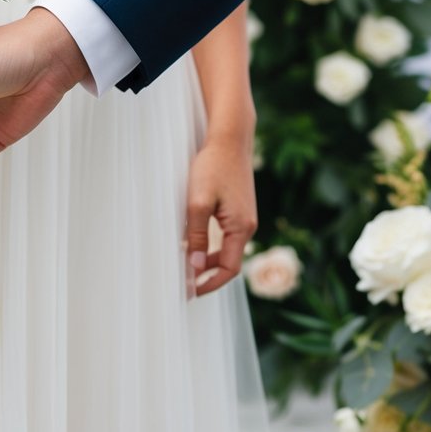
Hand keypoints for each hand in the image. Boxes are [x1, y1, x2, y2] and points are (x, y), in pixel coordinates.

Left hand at [184, 132, 257, 296]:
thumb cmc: (213, 167)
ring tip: (183, 267)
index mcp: (241, 228)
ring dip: (206, 260)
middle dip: (206, 276)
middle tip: (183, 283)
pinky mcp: (238, 210)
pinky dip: (209, 245)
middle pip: (228, 262)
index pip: (228, 269)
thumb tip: (194, 267)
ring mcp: (244, 218)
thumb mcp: (198, 203)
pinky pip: (225, 236)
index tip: (190, 291)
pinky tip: (191, 244)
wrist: (230, 139)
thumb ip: (196, 236)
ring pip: (225, 249)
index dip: (209, 284)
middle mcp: (247, 227)